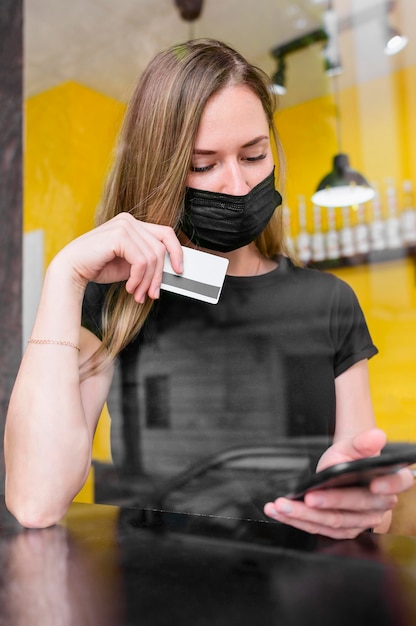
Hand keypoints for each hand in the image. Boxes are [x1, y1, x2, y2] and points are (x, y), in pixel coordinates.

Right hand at [53, 213, 182, 301]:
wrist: (71, 270)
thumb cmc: (97, 266)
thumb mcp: (129, 265)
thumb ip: (146, 262)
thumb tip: (167, 271)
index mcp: (133, 224)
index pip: (165, 234)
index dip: (176, 253)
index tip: (179, 271)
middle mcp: (129, 221)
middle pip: (160, 249)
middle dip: (158, 276)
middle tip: (151, 294)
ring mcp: (124, 225)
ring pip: (152, 258)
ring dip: (147, 281)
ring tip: (138, 293)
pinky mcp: (119, 235)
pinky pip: (141, 261)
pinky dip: (138, 278)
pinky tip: (130, 287)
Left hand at [263, 428, 414, 538]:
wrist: (340, 470)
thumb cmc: (349, 459)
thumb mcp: (352, 447)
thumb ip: (362, 443)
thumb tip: (377, 436)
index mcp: (389, 482)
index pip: (396, 484)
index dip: (388, 485)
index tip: (373, 485)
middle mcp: (377, 506)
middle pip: (354, 507)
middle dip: (329, 502)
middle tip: (308, 497)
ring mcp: (359, 521)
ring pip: (333, 522)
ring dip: (304, 515)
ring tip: (283, 506)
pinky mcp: (342, 530)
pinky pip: (319, 528)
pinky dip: (297, 521)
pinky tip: (281, 512)